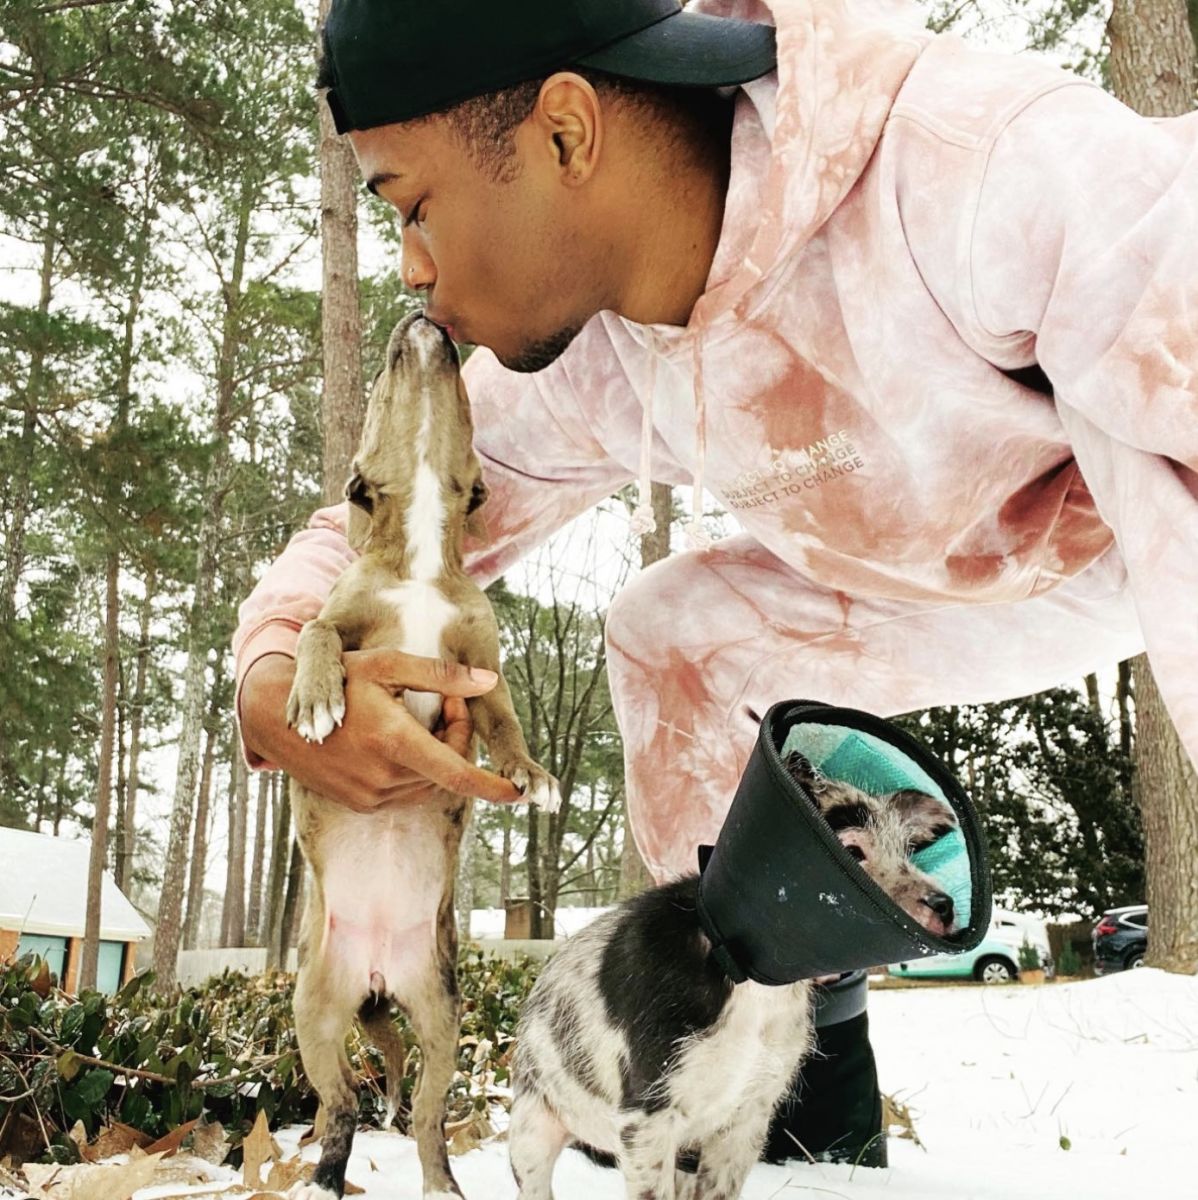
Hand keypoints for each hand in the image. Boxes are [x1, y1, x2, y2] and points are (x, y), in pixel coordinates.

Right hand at [240, 649, 522, 810]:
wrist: (280, 715)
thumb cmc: (337, 679)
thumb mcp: (386, 664)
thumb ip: (440, 674)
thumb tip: (490, 681)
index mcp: (394, 743)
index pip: (457, 776)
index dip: (493, 787)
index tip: (520, 793)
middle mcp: (383, 778)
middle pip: (447, 773)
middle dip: (458, 740)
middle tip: (450, 701)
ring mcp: (370, 796)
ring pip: (428, 783)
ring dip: (438, 756)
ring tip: (420, 716)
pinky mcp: (361, 803)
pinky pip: (406, 790)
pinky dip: (416, 768)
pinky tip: (402, 738)